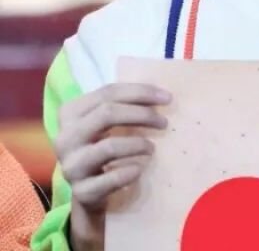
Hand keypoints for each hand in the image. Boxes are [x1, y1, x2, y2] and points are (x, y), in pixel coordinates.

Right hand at [54, 83, 171, 249]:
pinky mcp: (81, 191)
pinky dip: (129, 172)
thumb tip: (161, 95)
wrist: (89, 190)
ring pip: (109, 146)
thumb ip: (124, 105)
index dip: (140, 92)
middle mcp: (65, 137)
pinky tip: (140, 169)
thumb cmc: (103, 145)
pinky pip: (111, 179)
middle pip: (107, 114)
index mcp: (70, 112)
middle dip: (142, 114)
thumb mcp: (106, 122)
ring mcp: (70, 166)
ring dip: (138, 144)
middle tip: (164, 122)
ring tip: (152, 147)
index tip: (167, 97)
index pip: (107, 92)